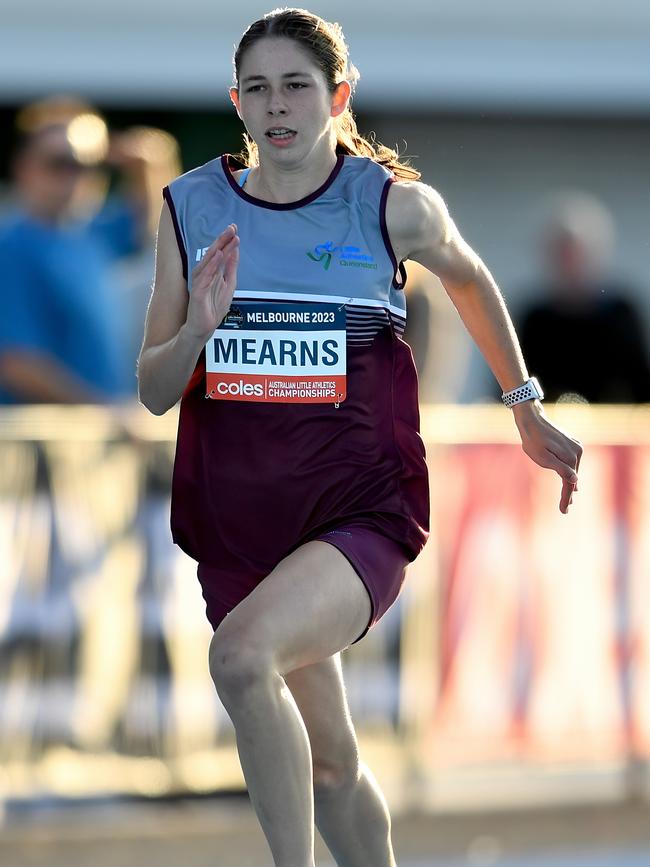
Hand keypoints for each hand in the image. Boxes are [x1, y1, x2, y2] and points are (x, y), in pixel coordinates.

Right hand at [185, 225, 239, 341]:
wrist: (203, 328)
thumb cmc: (212, 308)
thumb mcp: (228, 285)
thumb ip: (230, 268)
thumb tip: (235, 251)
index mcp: (212, 272)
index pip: (219, 253)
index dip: (227, 241)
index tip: (235, 228)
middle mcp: (204, 274)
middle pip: (214, 254)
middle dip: (223, 240)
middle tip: (232, 227)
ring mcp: (200, 283)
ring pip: (208, 262)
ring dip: (217, 249)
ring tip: (226, 237)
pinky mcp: (197, 293)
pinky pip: (204, 277)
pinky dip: (211, 266)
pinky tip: (217, 256)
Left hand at [513, 400, 582, 513]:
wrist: (532, 420)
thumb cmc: (533, 440)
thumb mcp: (543, 457)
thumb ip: (560, 469)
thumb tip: (575, 480)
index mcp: (570, 457)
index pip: (570, 483)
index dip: (566, 498)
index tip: (563, 510)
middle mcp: (577, 451)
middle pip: (573, 477)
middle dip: (568, 493)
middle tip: (564, 509)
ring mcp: (576, 447)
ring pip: (573, 470)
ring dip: (570, 484)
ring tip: (568, 500)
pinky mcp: (572, 444)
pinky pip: (572, 463)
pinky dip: (570, 473)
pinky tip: (573, 481)